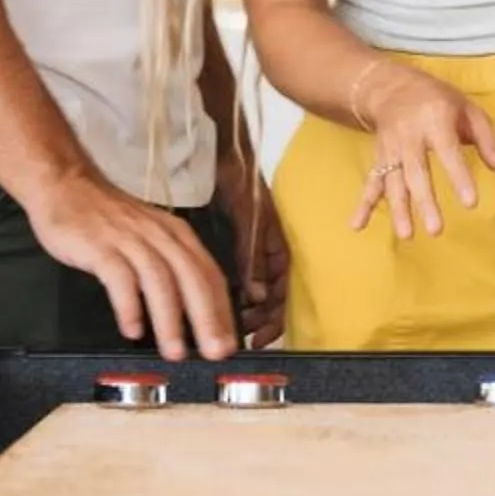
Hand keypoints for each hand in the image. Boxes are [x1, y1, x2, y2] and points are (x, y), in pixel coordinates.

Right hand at [26, 172, 237, 360]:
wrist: (66, 184)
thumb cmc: (107, 218)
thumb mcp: (149, 236)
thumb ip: (169, 267)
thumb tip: (191, 310)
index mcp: (177, 235)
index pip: (209, 275)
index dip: (222, 311)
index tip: (229, 343)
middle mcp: (159, 236)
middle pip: (191, 278)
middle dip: (207, 318)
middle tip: (214, 352)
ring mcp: (129, 239)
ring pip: (159, 280)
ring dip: (170, 319)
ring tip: (175, 351)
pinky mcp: (99, 245)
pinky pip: (119, 277)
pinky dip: (128, 305)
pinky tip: (132, 329)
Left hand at [221, 158, 289, 348]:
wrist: (223, 156)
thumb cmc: (240, 181)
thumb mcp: (248, 219)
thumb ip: (253, 257)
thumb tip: (259, 296)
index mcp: (277, 248)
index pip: (281, 293)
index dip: (273, 319)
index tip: (257, 339)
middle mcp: (266, 254)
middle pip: (268, 299)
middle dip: (256, 321)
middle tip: (236, 339)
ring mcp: (251, 251)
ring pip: (252, 292)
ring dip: (242, 312)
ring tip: (224, 326)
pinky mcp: (235, 248)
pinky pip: (237, 279)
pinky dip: (229, 295)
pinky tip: (213, 303)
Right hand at [349, 60, 494, 239]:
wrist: (390, 87)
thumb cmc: (437, 101)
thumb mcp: (467, 108)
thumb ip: (487, 137)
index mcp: (435, 121)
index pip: (448, 152)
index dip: (459, 177)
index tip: (470, 203)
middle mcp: (409, 137)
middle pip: (417, 173)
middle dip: (425, 202)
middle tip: (436, 230)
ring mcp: (391, 150)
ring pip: (394, 182)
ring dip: (399, 209)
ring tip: (407, 235)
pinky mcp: (379, 159)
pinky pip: (371, 183)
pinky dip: (363, 205)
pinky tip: (357, 226)